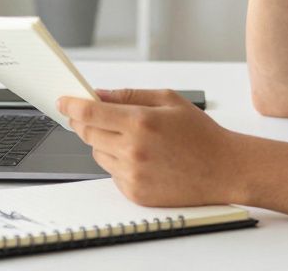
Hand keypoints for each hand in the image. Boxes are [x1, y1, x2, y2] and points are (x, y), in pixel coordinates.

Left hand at [58, 89, 243, 206]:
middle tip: (95, 116)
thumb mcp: (169, 101)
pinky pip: (111, 174)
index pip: (90, 113)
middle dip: (86, 122)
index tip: (63, 101)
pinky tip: (144, 158)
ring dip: (105, 143)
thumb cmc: (201, 134)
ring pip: (97, 154)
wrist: (224, 170)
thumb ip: (130, 95)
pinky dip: (119, 163)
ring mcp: (133, 174)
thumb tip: (99, 94)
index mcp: (141, 122)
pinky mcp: (135, 193)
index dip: (71, 105)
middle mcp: (133, 150)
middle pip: (88, 134)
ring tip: (135, 140)